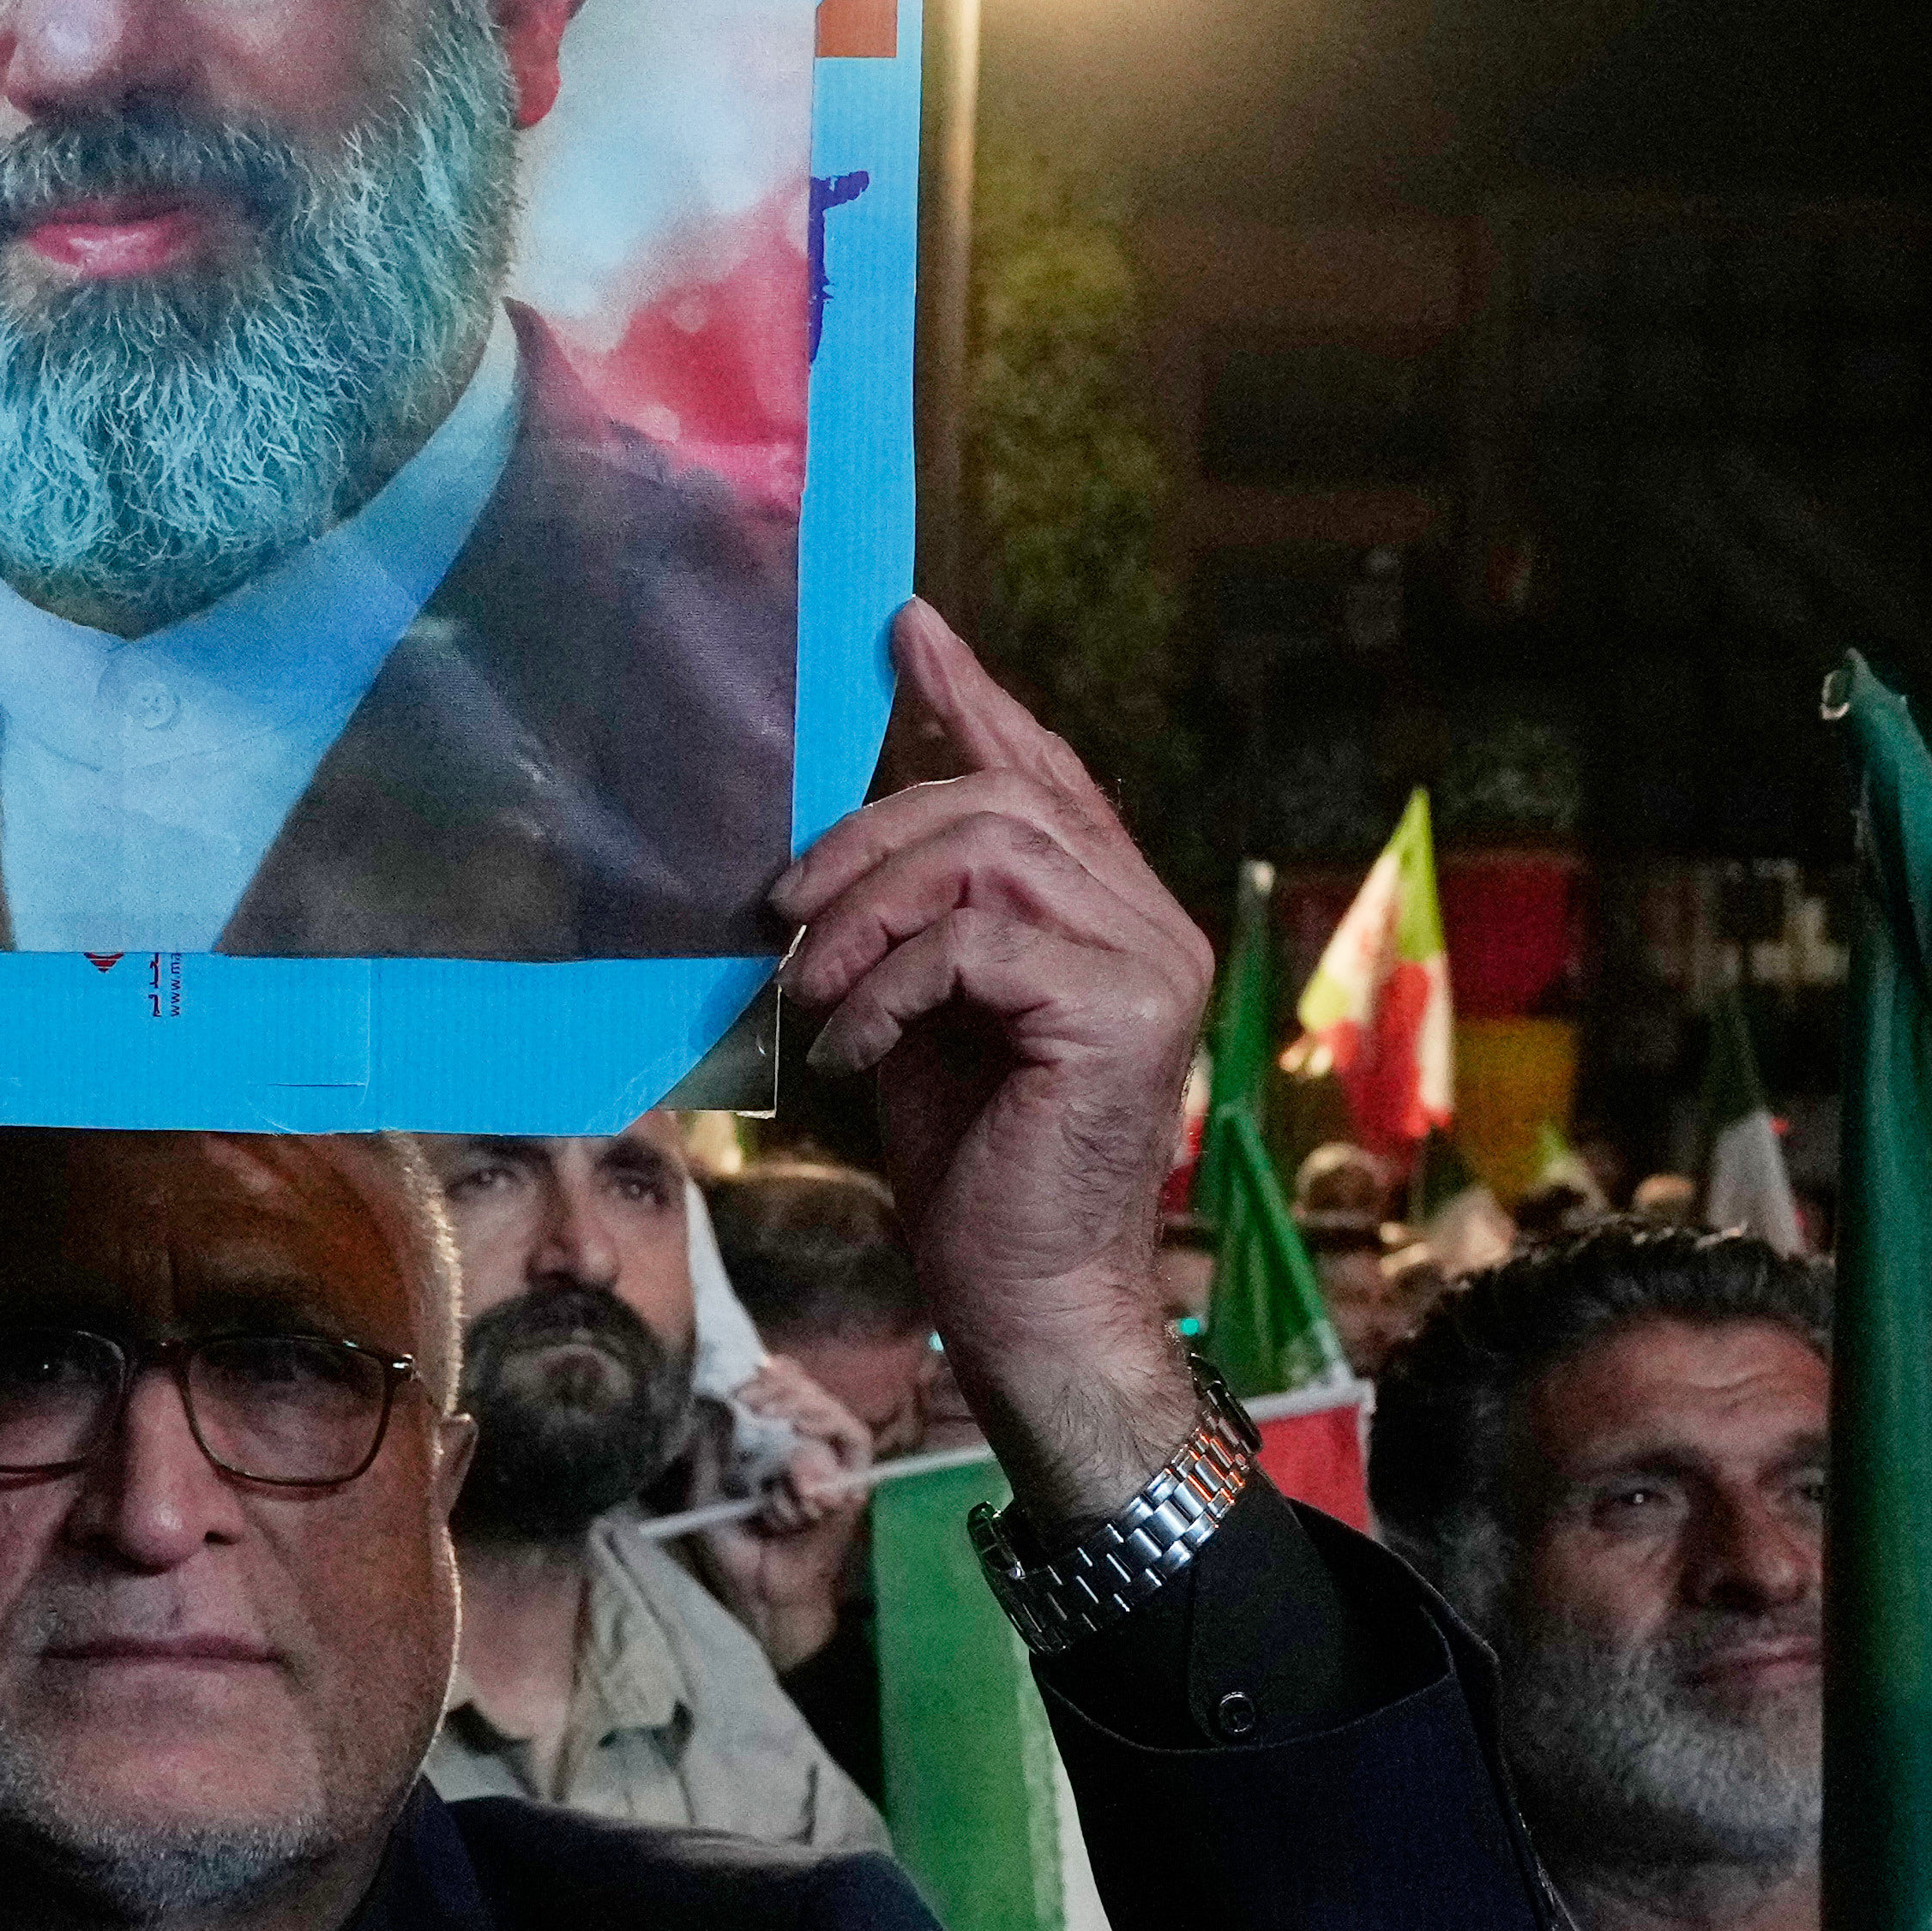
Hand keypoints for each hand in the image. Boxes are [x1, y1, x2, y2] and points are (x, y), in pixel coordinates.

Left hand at [680, 1355, 880, 1665]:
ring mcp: (837, 1470)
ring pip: (836, 1416)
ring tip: (770, 1416)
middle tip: (751, 1398)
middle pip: (814, 1393)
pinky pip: (851, 1451)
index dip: (772, 1376)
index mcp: (782, 1442)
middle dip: (782, 1388)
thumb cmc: (738, 1542)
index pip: (791, 1388)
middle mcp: (814, 1449)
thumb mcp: (708, 1488)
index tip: (742, 1380)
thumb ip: (710, 1448)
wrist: (760, 1592)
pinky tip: (798, 1447)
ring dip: (802, 1411)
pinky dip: (823, 1448)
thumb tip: (712, 1401)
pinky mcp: (852, 1492)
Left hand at [760, 605, 1224, 1513]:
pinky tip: (853, 1050)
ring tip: (812, 992)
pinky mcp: (1122, 1009)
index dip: (973, 699)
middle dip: (867, 838)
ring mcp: (1150, 962)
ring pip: (985, 855)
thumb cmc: (973, 1171)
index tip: (904, 631)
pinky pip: (973, 942)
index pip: (1046, 775)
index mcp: (1111, 914)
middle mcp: (1152, 921)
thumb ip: (911, 925)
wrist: (1026, 1299)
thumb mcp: (922, 1016)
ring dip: (865, 916)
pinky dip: (887, 988)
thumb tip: (821, 849)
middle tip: (780, 906)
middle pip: (997, 802)